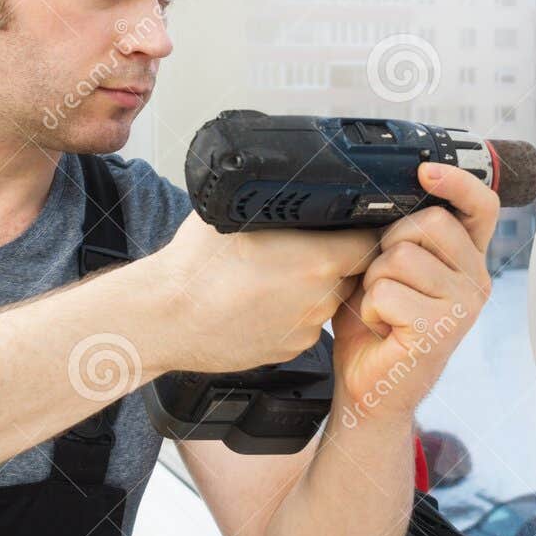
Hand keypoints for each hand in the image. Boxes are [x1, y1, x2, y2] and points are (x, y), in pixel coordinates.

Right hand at [146, 212, 378, 373]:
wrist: (165, 318)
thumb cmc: (196, 267)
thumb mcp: (238, 212)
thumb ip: (278, 202)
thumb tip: (293, 185)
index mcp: (318, 261)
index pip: (370, 243)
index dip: (362, 232)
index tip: (350, 227)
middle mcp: (320, 299)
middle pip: (352, 272)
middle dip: (335, 259)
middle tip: (303, 248)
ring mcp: (306, 329)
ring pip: (327, 299)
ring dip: (313, 286)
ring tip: (274, 275)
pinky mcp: (290, 350)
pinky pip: (305, 324)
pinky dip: (292, 312)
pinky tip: (263, 301)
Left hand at [329, 163, 497, 427]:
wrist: (368, 387)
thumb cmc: (378, 329)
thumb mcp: (388, 270)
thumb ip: (398, 235)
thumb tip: (385, 197)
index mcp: (466, 261)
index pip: (481, 206)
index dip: (457, 182)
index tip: (426, 172)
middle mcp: (474, 281)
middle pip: (429, 223)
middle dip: (389, 245)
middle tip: (384, 281)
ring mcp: (462, 306)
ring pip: (401, 257)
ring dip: (374, 281)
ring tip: (382, 309)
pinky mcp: (439, 328)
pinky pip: (387, 291)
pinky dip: (370, 308)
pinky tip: (381, 328)